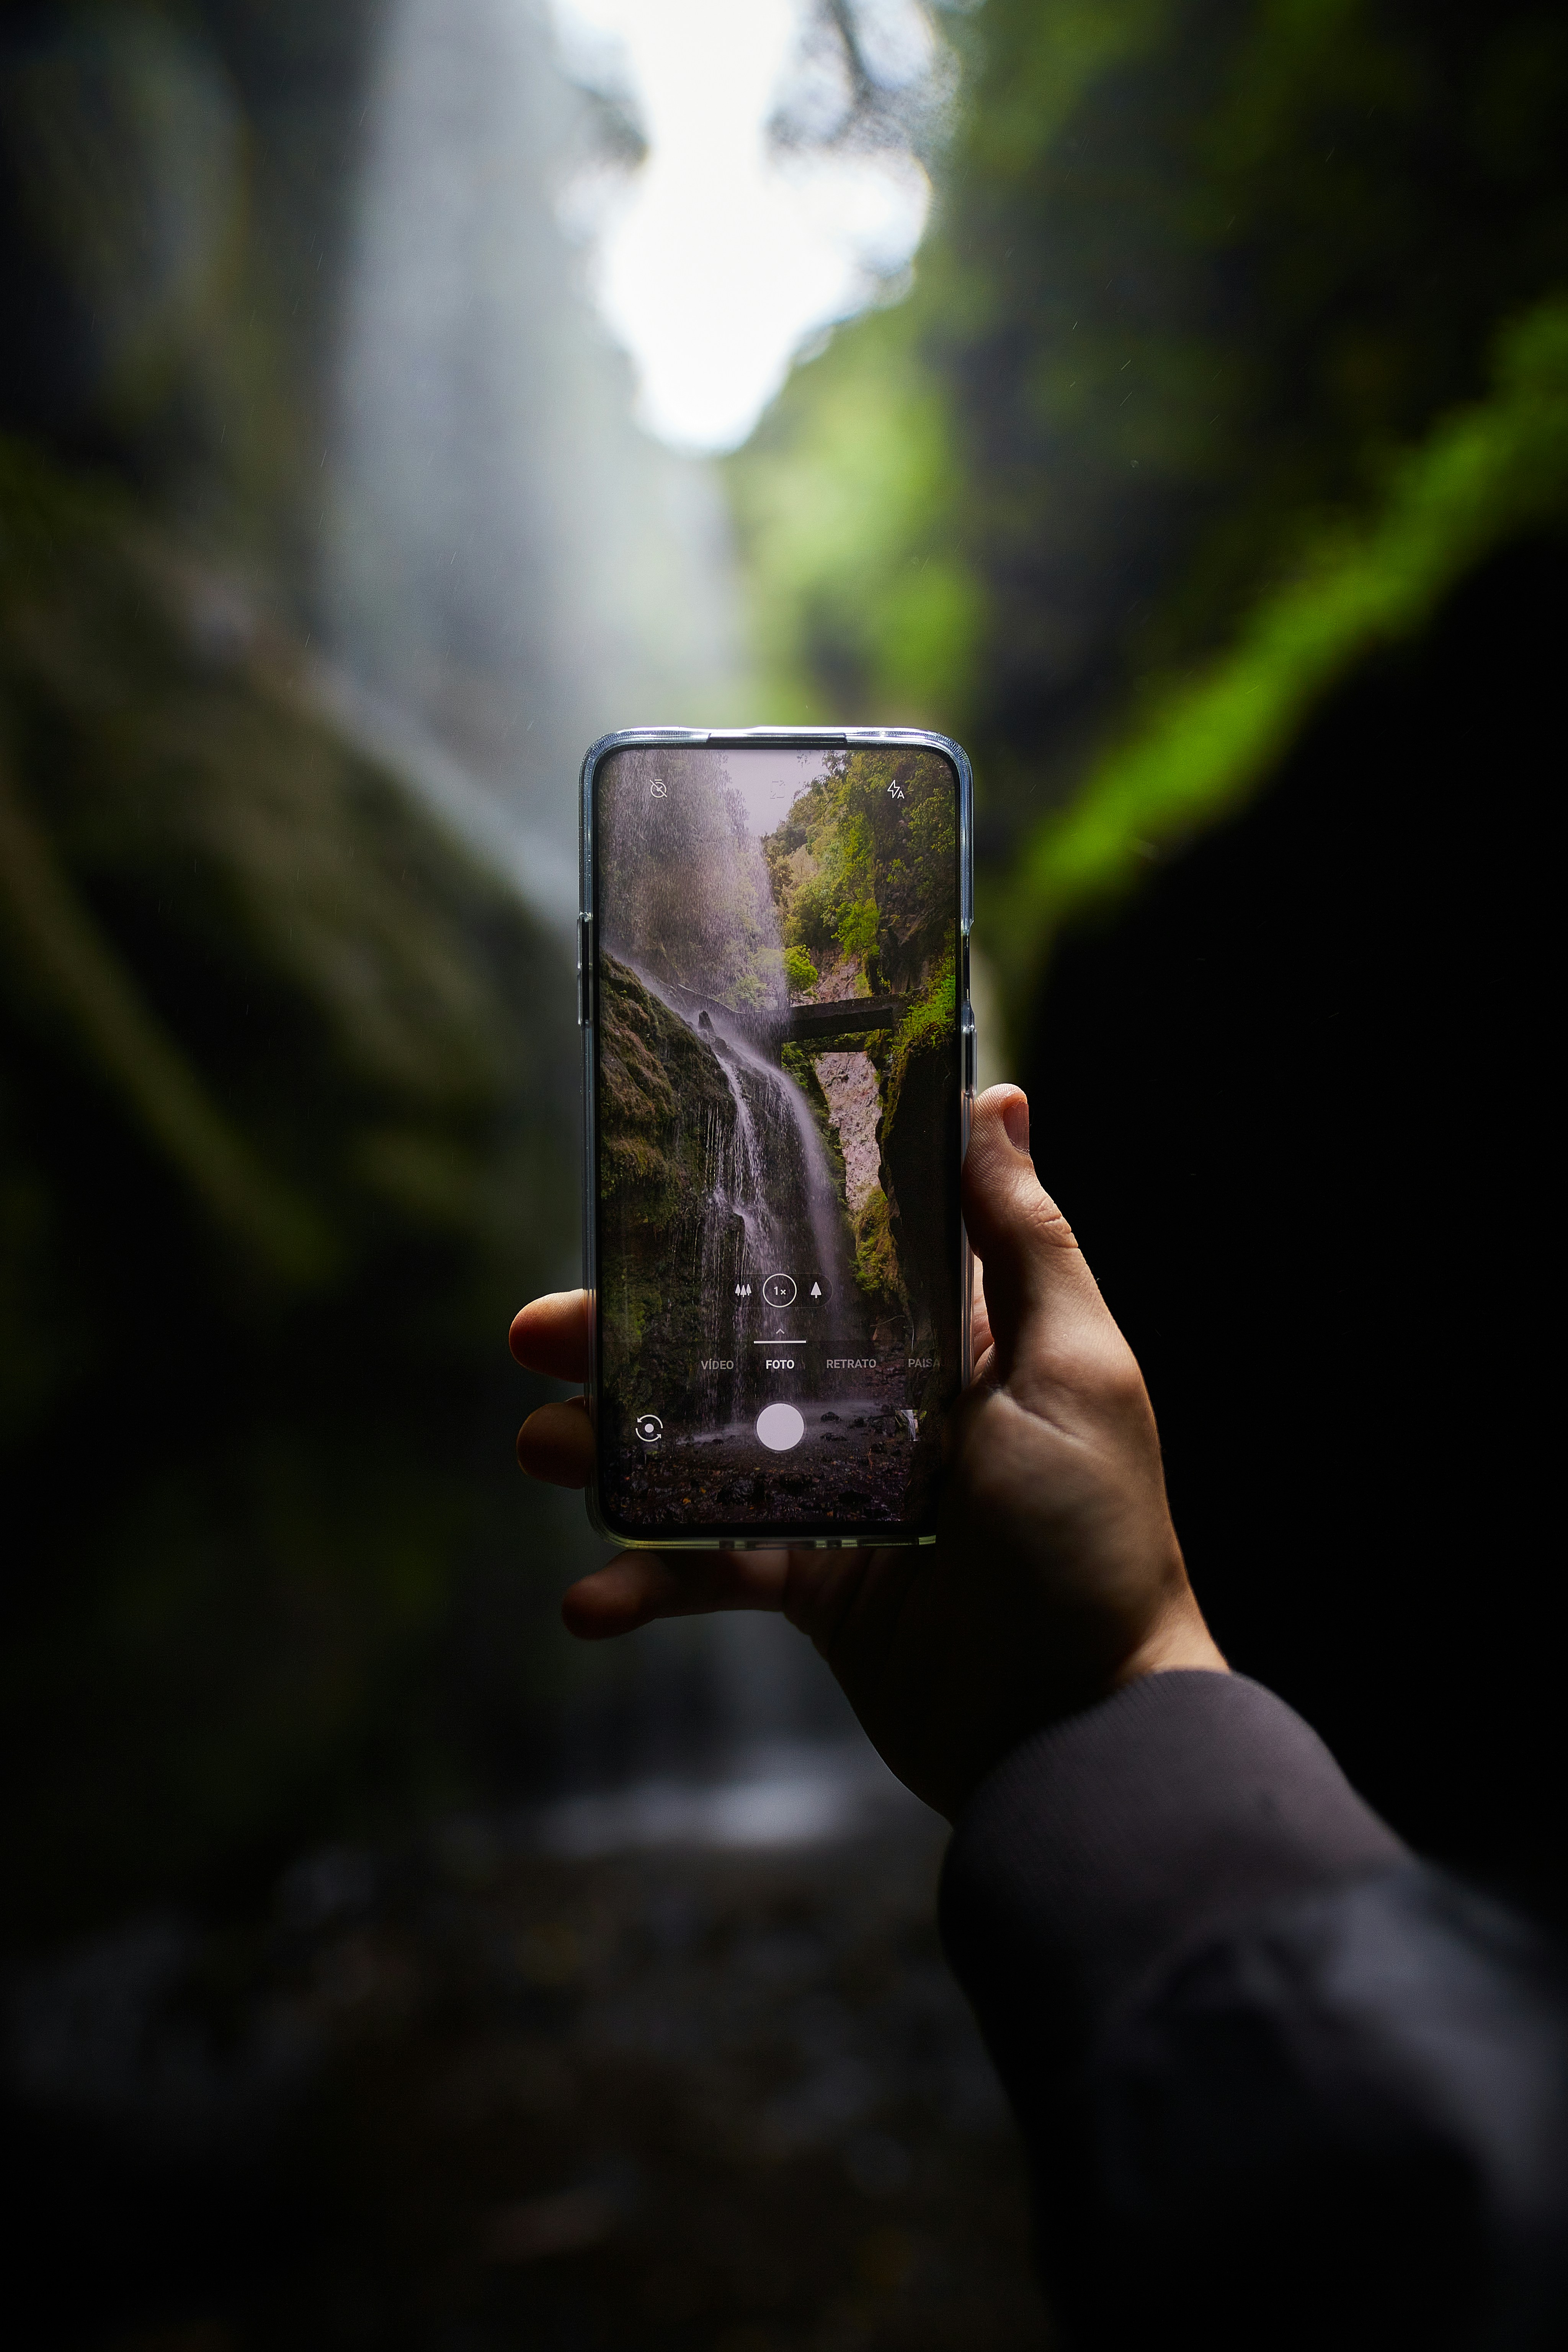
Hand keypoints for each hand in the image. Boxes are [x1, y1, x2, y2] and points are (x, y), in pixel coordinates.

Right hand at [509, 1085, 1224, 1819]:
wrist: (1084, 1727)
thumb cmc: (1095, 1535)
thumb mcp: (1073, 1368)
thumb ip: (1023, 1240)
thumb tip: (998, 1099)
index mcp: (940, 1344)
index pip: (817, 1262)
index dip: (726, 1233)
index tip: (635, 1207)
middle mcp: (881, 1410)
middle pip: (730, 1353)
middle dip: (626, 1344)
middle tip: (532, 1335)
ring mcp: (839, 1498)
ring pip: (698, 1457)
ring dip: (609, 1457)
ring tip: (541, 1447)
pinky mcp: (813, 1586)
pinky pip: (710, 1573)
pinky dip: (647, 1585)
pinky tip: (588, 1600)